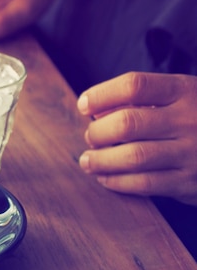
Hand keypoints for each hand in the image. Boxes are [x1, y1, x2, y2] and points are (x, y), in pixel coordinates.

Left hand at [77, 72, 196, 205]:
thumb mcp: (179, 98)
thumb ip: (139, 100)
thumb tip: (94, 111)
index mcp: (185, 90)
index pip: (134, 85)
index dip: (101, 94)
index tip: (83, 105)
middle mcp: (190, 119)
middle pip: (127, 123)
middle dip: (97, 132)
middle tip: (90, 137)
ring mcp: (192, 152)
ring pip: (133, 156)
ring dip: (101, 160)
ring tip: (89, 160)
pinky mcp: (190, 183)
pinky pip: (145, 183)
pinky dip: (117, 181)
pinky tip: (106, 178)